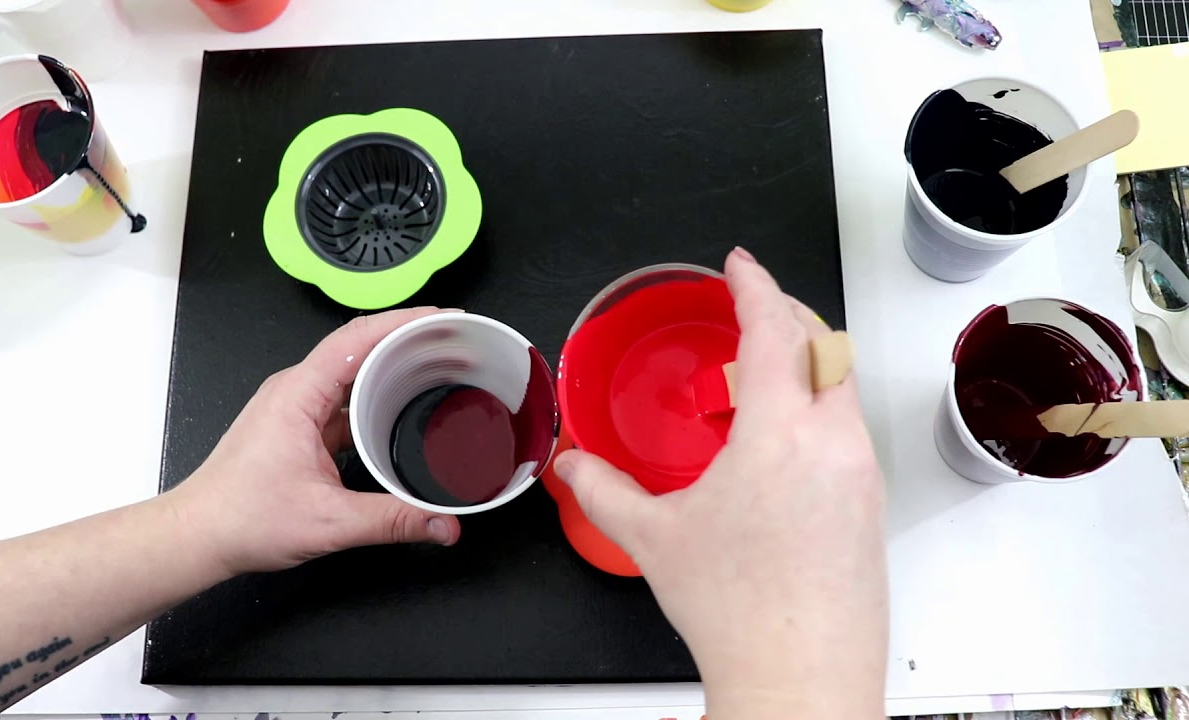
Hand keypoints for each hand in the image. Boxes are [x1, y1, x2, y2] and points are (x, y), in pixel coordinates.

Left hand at [167, 308, 461, 577]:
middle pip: (358, 346)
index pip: (356, 338)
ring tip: (433, 367)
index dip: (403, 321)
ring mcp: (295, 407)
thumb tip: (442, 523)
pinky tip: (400, 409)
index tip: (442, 318)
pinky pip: (343, 399)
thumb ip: (393, 521)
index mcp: (298, 394)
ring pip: (350, 373)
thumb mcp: (330, 522)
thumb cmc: (240, 519)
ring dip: (390, 367)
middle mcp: (294, 391)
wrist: (198, 536)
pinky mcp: (298, 426)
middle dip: (406, 338)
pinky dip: (375, 396)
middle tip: (450, 341)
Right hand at [553, 249, 886, 717]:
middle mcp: (834, 443)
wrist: (801, 679)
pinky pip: (850, 430)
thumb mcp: (653, 539)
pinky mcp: (871, 506)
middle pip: (824, 344)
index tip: (740, 265)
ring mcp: (862, 475)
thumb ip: (602, 491)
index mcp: (781, 435)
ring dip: (806, 363)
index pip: (776, 329)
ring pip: (842, 387)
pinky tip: (780, 445)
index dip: (756, 285)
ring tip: (757, 382)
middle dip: (787, 314)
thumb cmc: (738, 613)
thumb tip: (570, 467)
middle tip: (750, 311)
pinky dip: (818, 409)